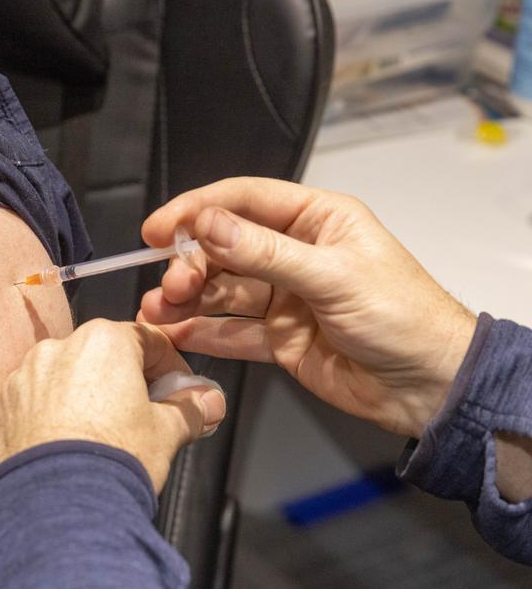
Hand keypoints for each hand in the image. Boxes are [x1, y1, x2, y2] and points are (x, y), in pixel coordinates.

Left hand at [0, 320, 226, 490]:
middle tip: (146, 419)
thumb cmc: (111, 463)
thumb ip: (191, 410)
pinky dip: (51, 419)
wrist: (52, 511)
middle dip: (127, 383)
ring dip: (85, 399)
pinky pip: (34, 405)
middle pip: (103, 357)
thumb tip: (209, 402)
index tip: (181, 391)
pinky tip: (67, 451)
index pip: (149, 340)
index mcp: (102, 342)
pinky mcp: (1, 410)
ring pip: (65, 379)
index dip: (172, 367)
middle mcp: (57, 349)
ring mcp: (22, 379)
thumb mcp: (167, 434)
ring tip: (101, 440)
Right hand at [139, 177, 476, 437]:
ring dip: (188, 300)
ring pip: (223, 291)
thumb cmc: (402, 316)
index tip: (158, 229)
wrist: (432, 387)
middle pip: (225, 248)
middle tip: (170, 287)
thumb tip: (208, 225)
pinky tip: (176, 334)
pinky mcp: (281, 338)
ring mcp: (286, 297)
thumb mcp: (332, 276)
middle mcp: (296, 253)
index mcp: (316, 220)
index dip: (197, 211)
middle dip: (191, 265)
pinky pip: (234, 331)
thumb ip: (264, 252)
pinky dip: (204, 332)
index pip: (244, 201)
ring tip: (157, 313)